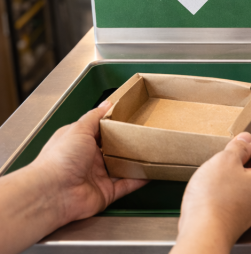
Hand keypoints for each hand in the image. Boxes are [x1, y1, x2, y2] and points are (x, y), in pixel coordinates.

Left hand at [0, 101, 146, 253]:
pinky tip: (150, 173)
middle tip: (146, 135)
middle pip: (114, 151)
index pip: (102, 133)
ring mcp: (99, 177)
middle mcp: (89, 160)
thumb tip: (107, 104)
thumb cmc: (60, 158)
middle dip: (128, 144)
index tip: (132, 119)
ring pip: (122, 168)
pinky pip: (126, 186)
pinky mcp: (107, 192)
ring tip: (151, 152)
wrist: (53, 192)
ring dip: (135, 162)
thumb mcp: (78, 129)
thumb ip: (95, 117)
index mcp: (81, 144)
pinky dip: (138, 180)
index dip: (116, 126)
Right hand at [172, 133, 250, 253]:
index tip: (243, 137)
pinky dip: (228, 190)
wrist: (202, 234)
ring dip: (233, 176)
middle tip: (226, 155)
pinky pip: (237, 197)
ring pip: (246, 183)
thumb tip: (247, 139)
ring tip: (217, 173)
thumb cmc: (215, 200)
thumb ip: (238, 146)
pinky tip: (213, 190)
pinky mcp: (239, 219)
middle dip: (242, 160)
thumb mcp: (225, 160)